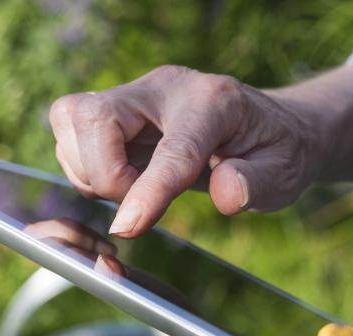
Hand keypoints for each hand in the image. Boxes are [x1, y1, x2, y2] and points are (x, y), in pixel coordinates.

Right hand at [49, 65, 325, 236]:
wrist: (268, 126)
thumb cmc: (275, 150)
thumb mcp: (284, 172)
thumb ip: (256, 183)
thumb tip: (226, 196)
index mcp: (213, 102)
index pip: (171, 148)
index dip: (147, 191)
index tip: (127, 229)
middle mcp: (163, 89)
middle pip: (94, 116)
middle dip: (102, 172)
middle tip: (135, 201)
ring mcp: (133, 96)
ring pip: (70, 119)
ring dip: (87, 169)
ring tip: (130, 188)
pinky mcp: (112, 111)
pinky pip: (69, 133)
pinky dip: (83, 167)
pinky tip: (118, 180)